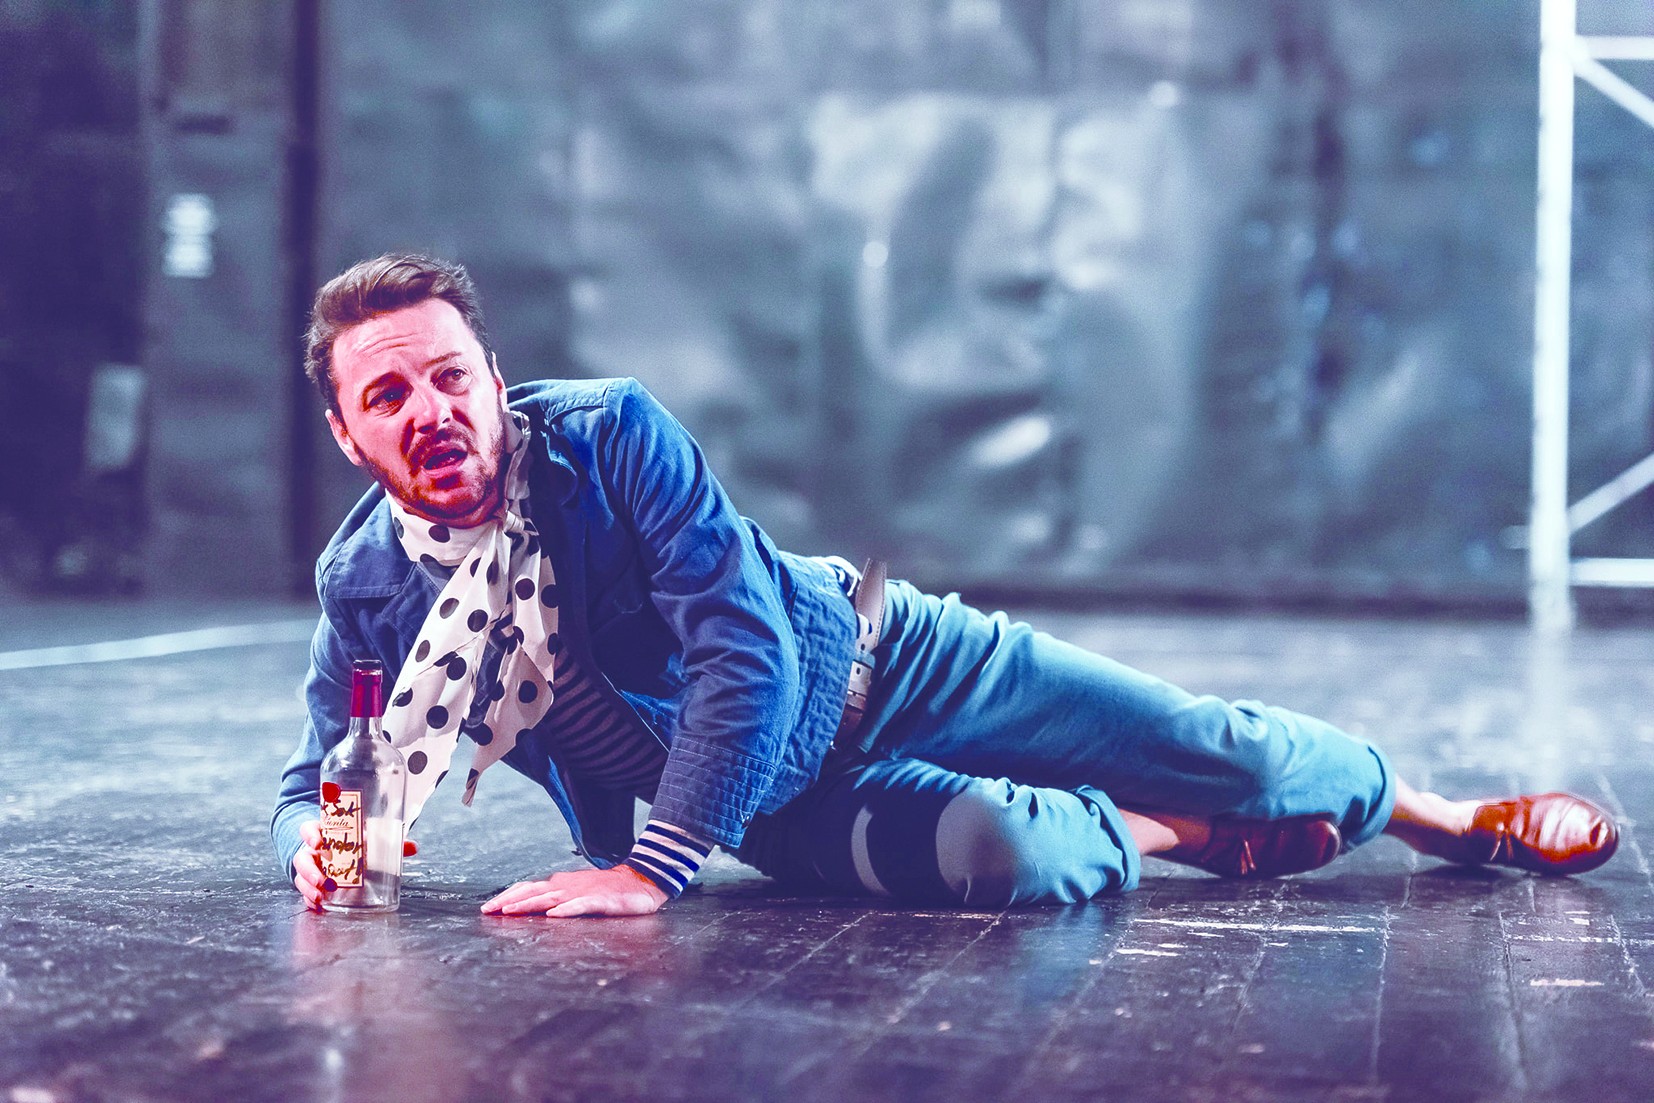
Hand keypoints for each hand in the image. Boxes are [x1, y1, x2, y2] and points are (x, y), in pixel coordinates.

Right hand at [291, 819, 417, 910]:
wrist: (333, 849)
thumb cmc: (349, 841)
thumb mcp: (365, 838)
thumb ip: (386, 842)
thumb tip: (413, 847)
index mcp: (322, 833)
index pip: (308, 829)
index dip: (311, 835)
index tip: (319, 842)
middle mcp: (311, 850)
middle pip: (302, 858)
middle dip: (309, 870)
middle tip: (321, 879)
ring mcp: (308, 867)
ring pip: (300, 876)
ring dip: (308, 887)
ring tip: (320, 896)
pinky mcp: (309, 882)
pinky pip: (304, 891)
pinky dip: (309, 899)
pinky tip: (318, 905)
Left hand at [481, 865, 667, 917]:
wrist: (641, 880)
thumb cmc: (608, 890)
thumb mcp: (578, 894)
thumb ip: (558, 899)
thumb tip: (535, 910)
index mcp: (561, 885)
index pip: (528, 889)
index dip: (508, 897)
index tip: (488, 908)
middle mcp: (567, 886)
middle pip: (532, 892)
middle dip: (508, 901)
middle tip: (488, 911)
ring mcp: (583, 893)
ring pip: (550, 898)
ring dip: (528, 904)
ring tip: (509, 912)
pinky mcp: (601, 901)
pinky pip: (581, 905)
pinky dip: (566, 910)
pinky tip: (554, 915)